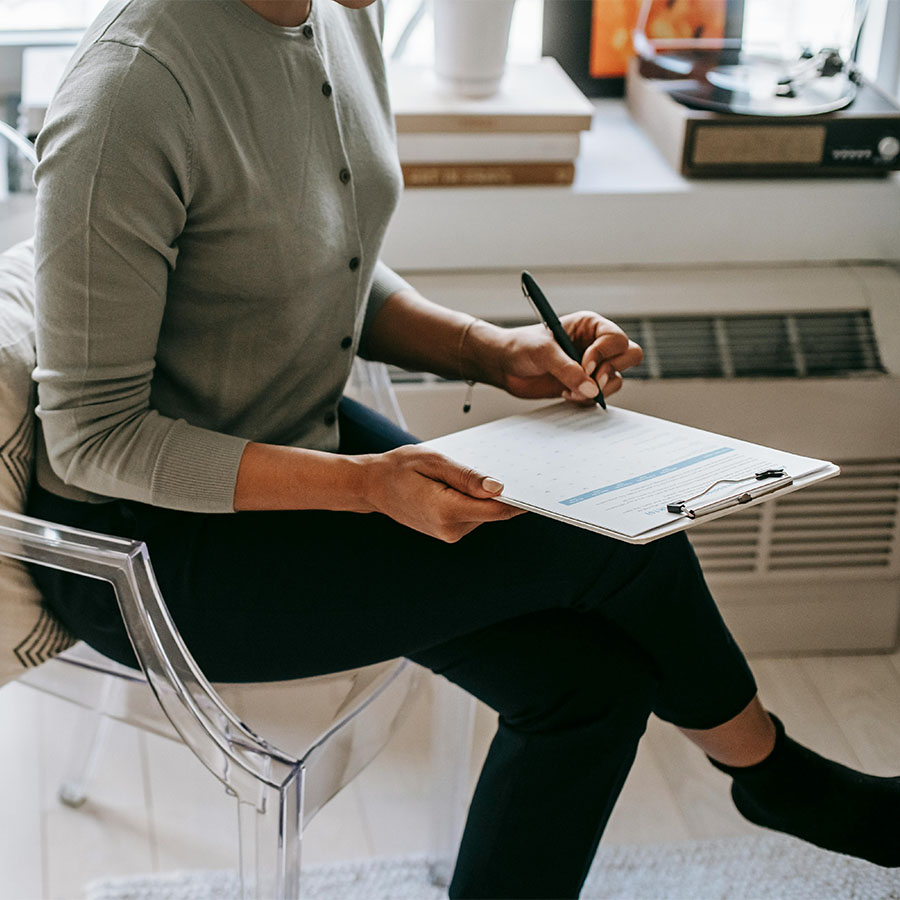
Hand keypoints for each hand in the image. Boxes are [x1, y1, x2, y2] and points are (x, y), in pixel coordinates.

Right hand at [359, 445, 524, 541]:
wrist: (373, 486)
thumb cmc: (400, 468)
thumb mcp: (434, 461)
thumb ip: (467, 476)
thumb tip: (498, 488)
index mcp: (446, 511)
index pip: (496, 509)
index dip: (520, 499)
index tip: (538, 487)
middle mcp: (450, 529)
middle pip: (493, 511)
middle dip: (500, 492)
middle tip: (508, 465)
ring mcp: (449, 534)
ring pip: (483, 513)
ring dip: (483, 495)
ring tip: (464, 473)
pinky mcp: (448, 532)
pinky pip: (472, 515)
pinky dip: (473, 500)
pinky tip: (459, 484)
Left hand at [478, 312, 642, 402]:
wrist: (504, 366)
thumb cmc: (520, 347)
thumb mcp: (542, 352)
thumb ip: (567, 370)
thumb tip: (592, 390)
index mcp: (590, 325)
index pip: (616, 339)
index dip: (604, 354)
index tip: (585, 366)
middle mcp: (596, 344)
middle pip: (630, 355)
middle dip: (612, 371)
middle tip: (591, 382)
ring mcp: (593, 366)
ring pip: (618, 379)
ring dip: (598, 390)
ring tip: (569, 390)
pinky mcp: (585, 385)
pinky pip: (601, 396)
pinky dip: (587, 400)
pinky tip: (565, 394)